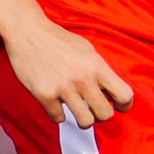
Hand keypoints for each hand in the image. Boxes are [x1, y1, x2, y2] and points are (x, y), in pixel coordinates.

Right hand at [6, 16, 133, 125]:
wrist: (28, 32)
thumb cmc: (59, 40)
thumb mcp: (87, 50)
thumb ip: (100, 71)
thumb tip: (110, 94)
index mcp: (96, 66)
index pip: (124, 95)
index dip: (125, 106)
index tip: (118, 107)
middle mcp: (83, 78)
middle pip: (105, 115)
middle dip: (101, 115)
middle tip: (94, 109)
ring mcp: (63, 88)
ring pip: (85, 122)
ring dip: (82, 119)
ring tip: (77, 109)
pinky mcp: (45, 95)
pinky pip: (59, 118)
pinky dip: (58, 113)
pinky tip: (56, 102)